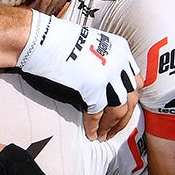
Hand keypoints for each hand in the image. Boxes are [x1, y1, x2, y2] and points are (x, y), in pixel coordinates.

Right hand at [16, 10, 138, 139]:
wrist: (39, 38)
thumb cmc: (57, 41)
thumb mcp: (91, 48)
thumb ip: (102, 64)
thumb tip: (102, 87)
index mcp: (121, 49)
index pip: (134, 81)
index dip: (129, 100)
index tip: (122, 112)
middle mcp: (120, 61)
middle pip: (131, 97)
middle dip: (124, 118)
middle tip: (113, 130)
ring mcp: (109, 75)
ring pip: (119, 109)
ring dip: (111, 126)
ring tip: (102, 136)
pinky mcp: (95, 87)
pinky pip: (98, 114)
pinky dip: (94, 126)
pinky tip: (90, 134)